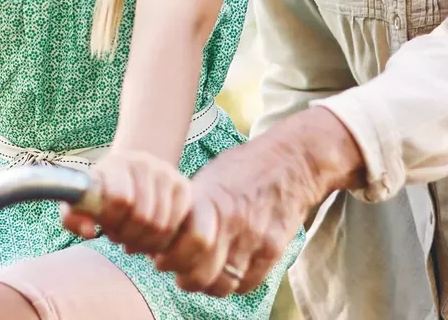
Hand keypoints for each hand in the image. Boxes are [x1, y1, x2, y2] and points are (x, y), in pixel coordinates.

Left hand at [63, 150, 191, 253]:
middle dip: (128, 236)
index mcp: (117, 163)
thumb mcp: (81, 202)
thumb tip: (89, 232)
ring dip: (144, 242)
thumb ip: (73, 218)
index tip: (105, 227)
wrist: (131, 171)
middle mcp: (145, 164)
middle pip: (143, 217)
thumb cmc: (102, 192)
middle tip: (119, 238)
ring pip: (161, 225)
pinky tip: (149, 239)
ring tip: (132, 240)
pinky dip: (162, 241)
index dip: (113, 221)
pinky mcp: (184, 187)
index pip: (120, 199)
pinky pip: (176, 226)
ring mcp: (167, 174)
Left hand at [154, 108, 362, 296]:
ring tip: (203, 272)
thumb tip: (155, 236)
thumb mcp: (208, 178)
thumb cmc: (242, 168)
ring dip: (208, 285)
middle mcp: (233, 222)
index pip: (182, 248)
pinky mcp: (274, 250)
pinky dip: (234, 284)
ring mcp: (256, 239)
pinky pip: (248, 284)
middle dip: (184, 277)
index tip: (161, 258)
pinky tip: (227, 270)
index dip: (166, 260)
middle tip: (180, 270)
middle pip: (200, 275)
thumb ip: (186, 207)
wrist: (292, 162)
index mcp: (210, 201)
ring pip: (223, 285)